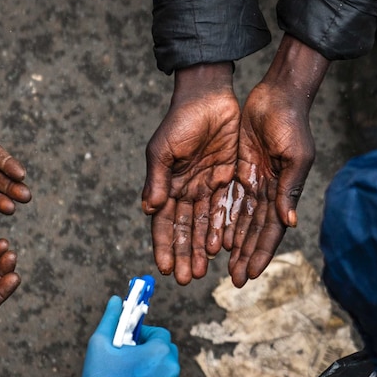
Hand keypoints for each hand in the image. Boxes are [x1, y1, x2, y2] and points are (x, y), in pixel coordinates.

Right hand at [77, 295, 179, 376]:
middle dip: (148, 349)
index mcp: (159, 351)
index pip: (158, 332)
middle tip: (126, 356)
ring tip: (126, 373)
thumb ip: (111, 319)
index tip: (127, 341)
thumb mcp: (100, 345)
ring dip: (150, 365)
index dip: (141, 334)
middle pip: (164, 349)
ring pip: (164, 367)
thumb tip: (116, 301)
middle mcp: (171, 368)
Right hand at [144, 62, 239, 284]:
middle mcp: (185, 191)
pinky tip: (223, 248)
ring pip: (204, 225)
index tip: (163, 268)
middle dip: (183, 254)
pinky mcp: (227, 180)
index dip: (163, 245)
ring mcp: (207, 187)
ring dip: (202, 248)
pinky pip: (225, 210)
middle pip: (184, 230)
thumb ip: (157, 180)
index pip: (163, 223)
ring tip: (202, 270)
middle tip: (184, 279)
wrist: (210, 97)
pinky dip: (223, 229)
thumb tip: (149, 208)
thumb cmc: (180, 121)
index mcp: (166, 186)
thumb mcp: (163, 150)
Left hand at [219, 35, 329, 286]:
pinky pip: (225, 199)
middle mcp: (266, 192)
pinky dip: (218, 219)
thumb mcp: (294, 157)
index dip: (259, 253)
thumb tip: (288, 223)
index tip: (249, 275)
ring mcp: (250, 182)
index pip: (269, 231)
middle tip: (232, 280)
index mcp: (282, 192)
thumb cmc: (290, 124)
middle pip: (251, 232)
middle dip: (242, 256)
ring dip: (228, 243)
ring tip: (216, 264)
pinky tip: (210, 236)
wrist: (277, 94)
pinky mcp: (236, 170)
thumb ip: (288, 190)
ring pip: (236, 220)